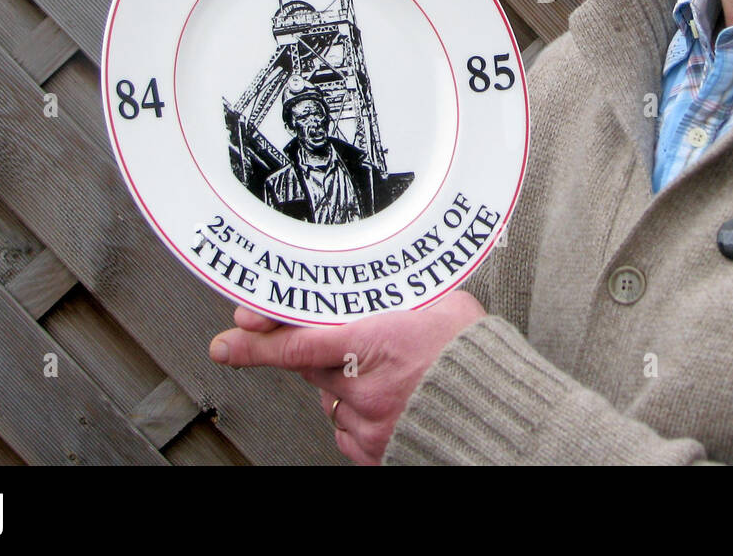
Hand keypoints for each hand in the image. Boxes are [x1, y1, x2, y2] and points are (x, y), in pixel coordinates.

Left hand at [209, 291, 485, 464]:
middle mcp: (363, 388)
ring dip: (340, 381)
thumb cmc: (476, 355)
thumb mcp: (435, 301)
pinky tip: (383, 397)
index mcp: (373, 344)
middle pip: (311, 366)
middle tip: (342, 338)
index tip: (229, 339)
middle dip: (316, 350)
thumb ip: (392, 297)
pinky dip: (355, 412)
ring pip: (329, 398)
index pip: (296, 342)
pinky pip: (347, 429)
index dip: (257, 340)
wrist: (503, 410)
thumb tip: (373, 281)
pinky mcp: (378, 450)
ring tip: (380, 369)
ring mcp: (369, 425)